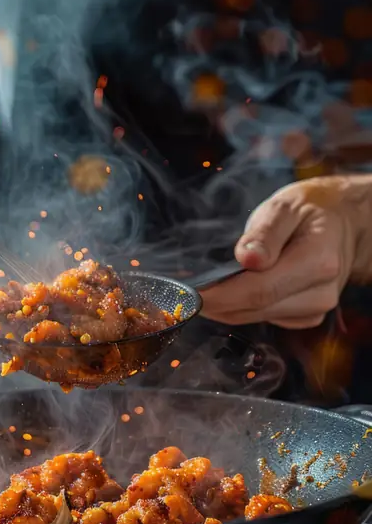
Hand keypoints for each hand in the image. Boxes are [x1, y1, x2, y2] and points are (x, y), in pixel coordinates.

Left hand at [201, 177, 370, 328]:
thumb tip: (247, 259)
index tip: (188, 293)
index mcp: (317, 262)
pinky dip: (243, 307)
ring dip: (226, 307)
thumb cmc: (309, 210)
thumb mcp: (285, 206)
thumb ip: (265, 232)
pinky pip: (266, 317)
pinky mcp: (307, 316)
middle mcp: (320, 292)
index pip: (259, 290)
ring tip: (199, 290)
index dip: (220, 295)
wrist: (341, 224)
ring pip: (258, 317)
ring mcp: (316, 308)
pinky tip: (228, 292)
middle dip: (216, 303)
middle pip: (256, 308)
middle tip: (181, 293)